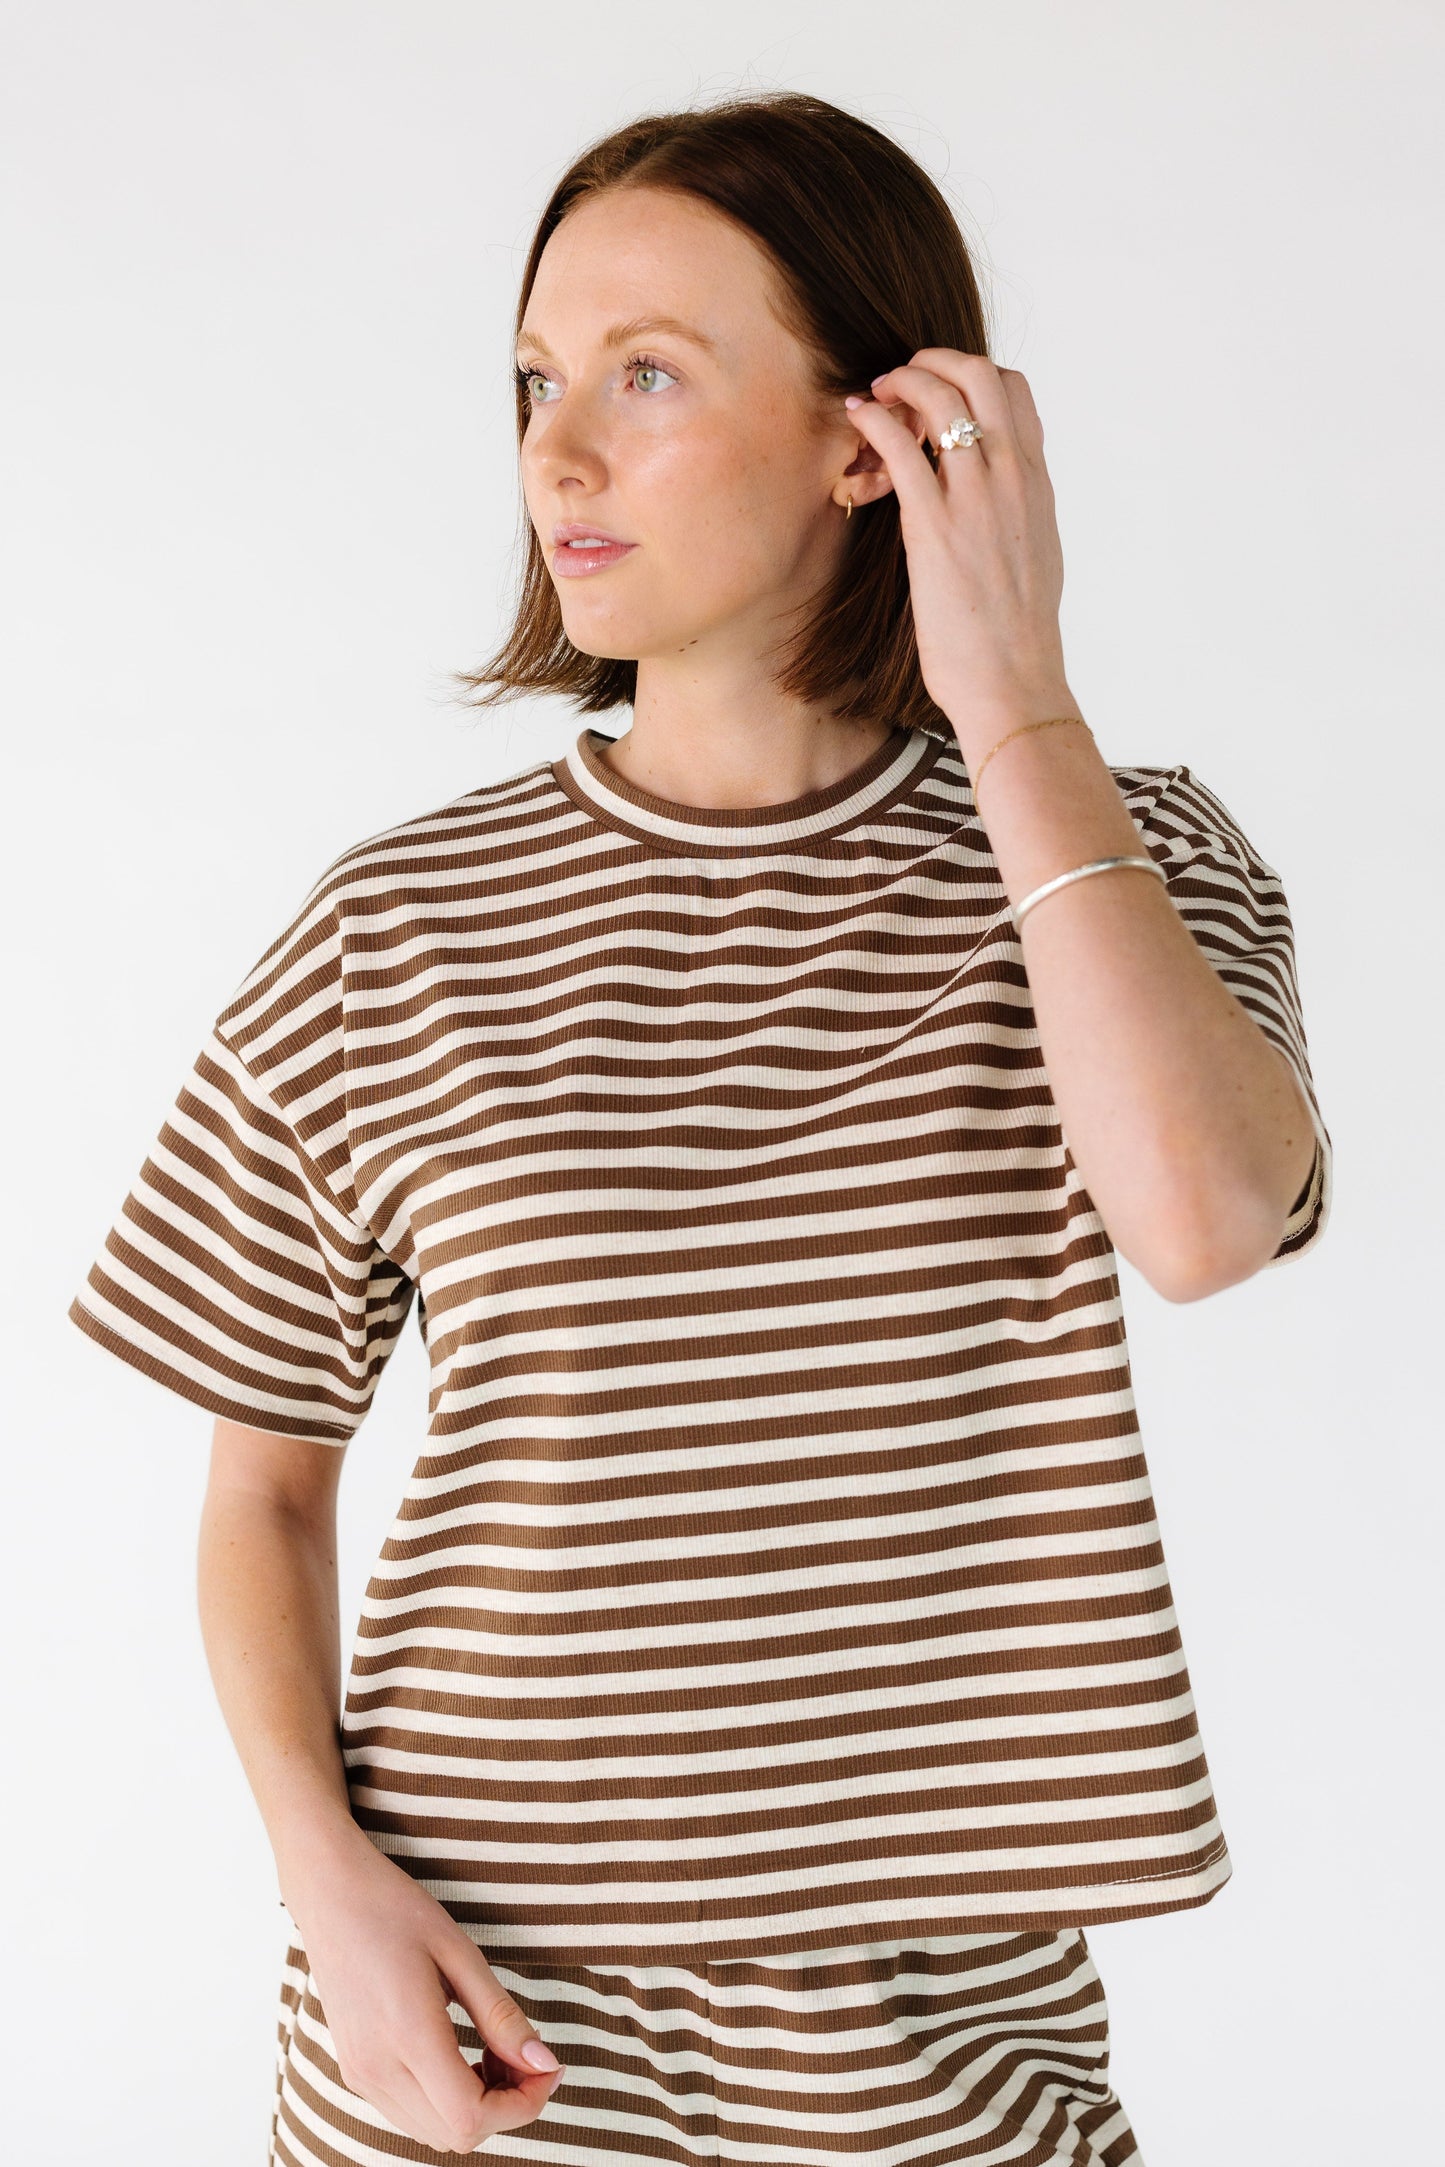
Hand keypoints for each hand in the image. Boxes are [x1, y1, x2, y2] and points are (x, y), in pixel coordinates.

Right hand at [281, 1828, 565, 2153]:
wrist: (329, 1894)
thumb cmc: (396, 1911)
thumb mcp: (460, 1953)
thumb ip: (501, 2016)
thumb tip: (544, 2063)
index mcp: (407, 2035)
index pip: (471, 2117)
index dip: (522, 2105)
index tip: (547, 2067)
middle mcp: (377, 2070)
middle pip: (457, 2135)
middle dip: (507, 2106)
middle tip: (526, 2055)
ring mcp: (360, 2075)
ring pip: (434, 2132)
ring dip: (477, 2107)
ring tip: (493, 2050)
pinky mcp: (355, 2071)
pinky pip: (410, 2115)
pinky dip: (446, 2102)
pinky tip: (459, 2054)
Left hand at [844, 351, 1074, 735]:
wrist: (1014, 682)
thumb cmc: (1017, 636)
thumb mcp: (1035, 556)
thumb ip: (1018, 514)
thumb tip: (1001, 504)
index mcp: (1037, 483)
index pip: (1016, 391)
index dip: (972, 374)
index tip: (940, 389)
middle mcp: (1012, 478)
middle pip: (980, 373)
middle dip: (933, 360)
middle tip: (902, 377)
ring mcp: (975, 498)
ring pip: (941, 395)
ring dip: (901, 380)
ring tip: (875, 394)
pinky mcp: (933, 526)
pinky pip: (900, 447)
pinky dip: (873, 419)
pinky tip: (855, 416)